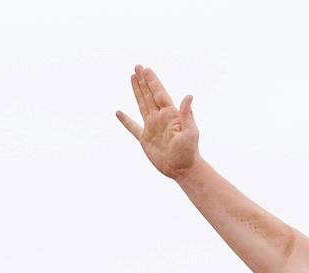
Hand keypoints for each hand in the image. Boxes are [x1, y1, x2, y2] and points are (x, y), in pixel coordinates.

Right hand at [116, 64, 199, 178]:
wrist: (183, 169)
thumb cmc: (189, 151)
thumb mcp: (190, 132)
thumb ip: (187, 114)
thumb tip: (189, 96)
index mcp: (170, 114)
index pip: (159, 93)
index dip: (152, 81)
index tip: (146, 69)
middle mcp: (159, 118)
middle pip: (149, 95)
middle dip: (143, 81)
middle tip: (137, 66)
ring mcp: (151, 127)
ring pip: (141, 104)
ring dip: (137, 91)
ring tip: (132, 78)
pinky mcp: (145, 139)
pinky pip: (132, 127)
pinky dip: (125, 120)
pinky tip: (119, 113)